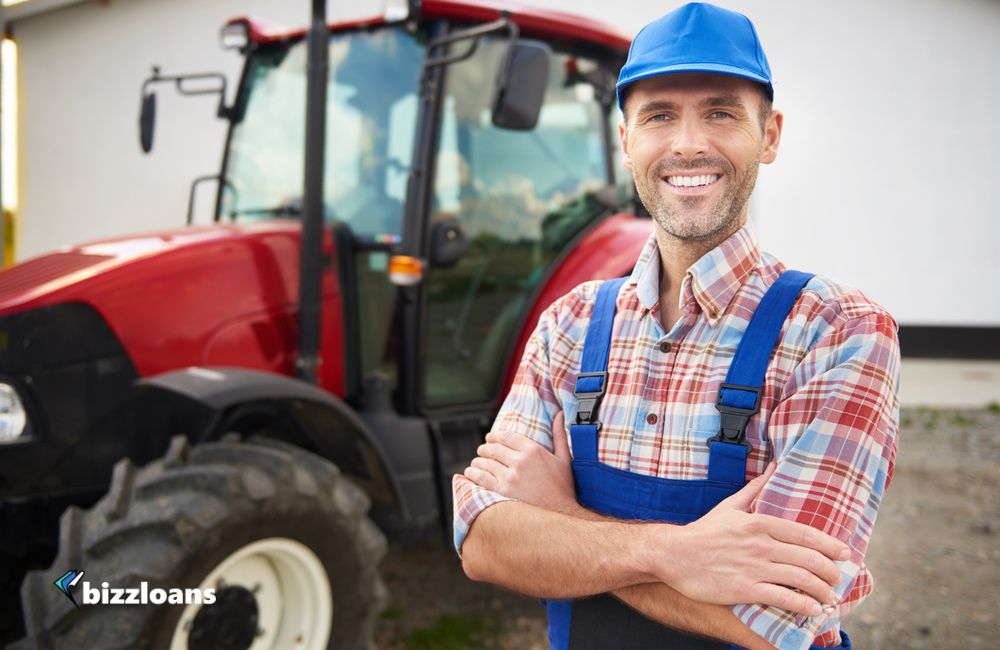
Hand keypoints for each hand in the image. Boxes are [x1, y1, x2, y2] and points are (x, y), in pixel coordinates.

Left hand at [463, 411, 578, 513]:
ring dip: (478, 461)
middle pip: (494, 449)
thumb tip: (560, 414)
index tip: (489, 437)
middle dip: (484, 448)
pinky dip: (474, 474)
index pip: (507, 436)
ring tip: (475, 463)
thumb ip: (560, 435)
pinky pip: (482, 478)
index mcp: (533, 450)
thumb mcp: (564, 459)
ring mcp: (510, 477)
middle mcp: (520, 461)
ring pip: (485, 463)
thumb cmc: (563, 488)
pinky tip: (470, 473)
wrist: (561, 514)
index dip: (495, 436)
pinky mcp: (503, 492)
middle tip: (481, 450)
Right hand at [649, 464, 850, 616]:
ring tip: (829, 599)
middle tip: (838, 579)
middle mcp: (760, 544)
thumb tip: (774, 467)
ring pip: (801, 579)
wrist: (673, 554)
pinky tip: (812, 611)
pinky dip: (803, 606)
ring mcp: (753, 567)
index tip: (845, 554)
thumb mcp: (729, 506)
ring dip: (822, 591)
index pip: (805, 533)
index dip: (830, 545)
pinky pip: (782, 598)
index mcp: (758, 522)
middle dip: (831, 572)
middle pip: (809, 558)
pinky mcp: (744, 589)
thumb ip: (755, 489)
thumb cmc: (703, 532)